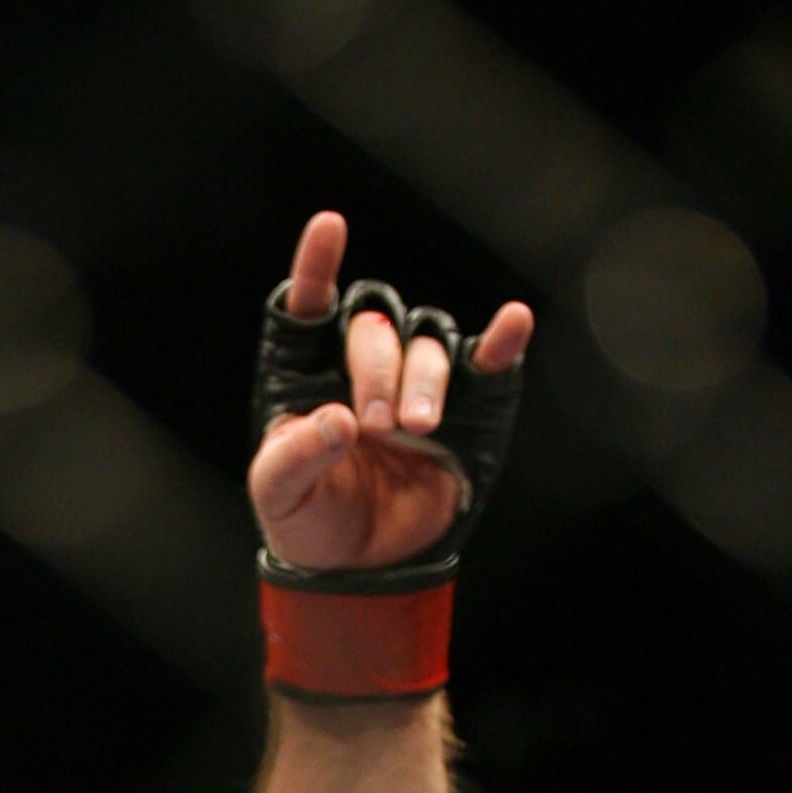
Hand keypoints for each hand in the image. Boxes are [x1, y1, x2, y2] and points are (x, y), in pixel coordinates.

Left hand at [249, 211, 531, 577]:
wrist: (359, 567)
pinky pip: (486, 363)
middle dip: (378, 368)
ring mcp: (416, 382)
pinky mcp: (466, 408)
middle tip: (378, 425)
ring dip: (425, 377)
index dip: (317, 266)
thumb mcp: (279, 494)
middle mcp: (363, 365)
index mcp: (308, 371)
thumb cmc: (307, 519)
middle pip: (377, 324)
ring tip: (417, 430)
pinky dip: (501, 343)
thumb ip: (297, 455)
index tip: (330, 226)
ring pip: (427, 343)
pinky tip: (512, 322)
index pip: (310, 305)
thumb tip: (337, 422)